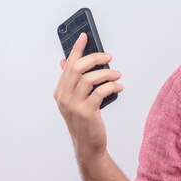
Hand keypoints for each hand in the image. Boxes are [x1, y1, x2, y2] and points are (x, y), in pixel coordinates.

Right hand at [53, 33, 123, 161]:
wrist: (88, 144)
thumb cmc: (85, 120)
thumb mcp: (75, 100)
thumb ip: (72, 82)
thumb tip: (66, 61)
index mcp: (60, 91)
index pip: (68, 64)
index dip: (76, 49)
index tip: (85, 36)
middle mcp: (64, 96)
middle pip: (78, 68)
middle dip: (95, 58)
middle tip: (109, 56)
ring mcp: (74, 105)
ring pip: (89, 79)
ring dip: (107, 73)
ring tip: (117, 75)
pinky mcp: (86, 112)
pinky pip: (100, 92)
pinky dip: (112, 86)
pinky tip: (119, 86)